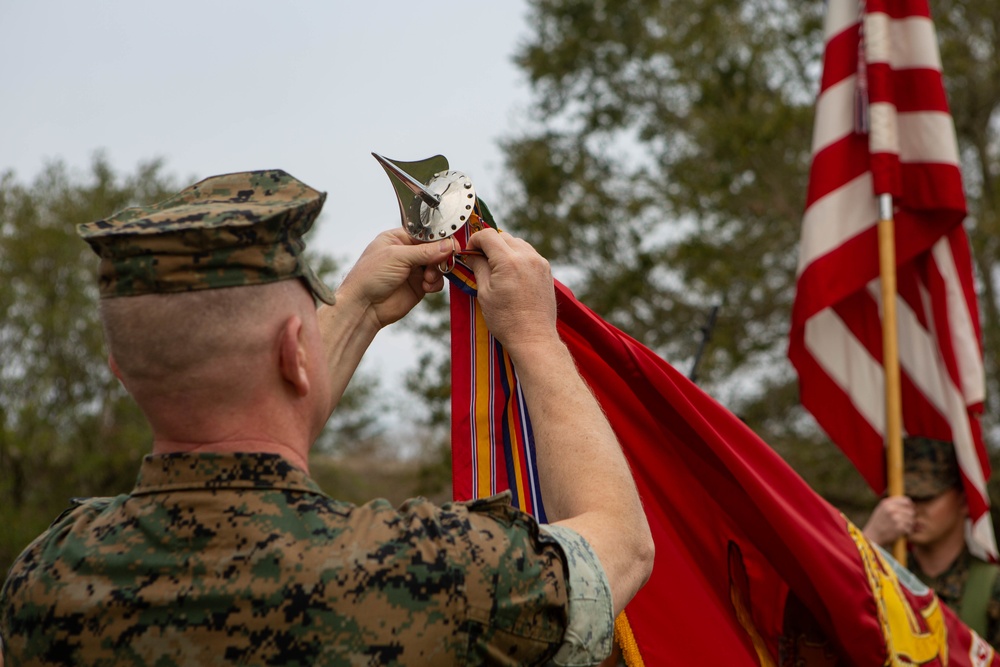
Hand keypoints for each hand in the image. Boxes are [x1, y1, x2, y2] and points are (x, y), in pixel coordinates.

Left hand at [335, 229, 452, 327]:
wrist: (364, 306)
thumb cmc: (369, 277)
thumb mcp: (397, 257)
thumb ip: (424, 251)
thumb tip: (448, 245)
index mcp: (398, 239)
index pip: (425, 234)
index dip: (439, 238)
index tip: (452, 244)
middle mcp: (407, 253)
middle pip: (435, 249)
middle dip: (440, 256)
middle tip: (441, 262)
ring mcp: (413, 270)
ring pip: (438, 265)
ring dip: (437, 271)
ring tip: (427, 278)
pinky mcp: (418, 285)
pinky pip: (436, 281)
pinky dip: (435, 283)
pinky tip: (425, 287)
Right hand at [462, 230, 557, 350]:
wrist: (533, 337)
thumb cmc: (506, 320)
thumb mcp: (485, 293)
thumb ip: (479, 268)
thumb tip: (472, 255)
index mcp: (508, 261)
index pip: (488, 235)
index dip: (474, 240)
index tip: (470, 252)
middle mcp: (527, 257)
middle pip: (503, 237)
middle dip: (489, 245)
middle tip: (480, 261)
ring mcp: (540, 263)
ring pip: (517, 243)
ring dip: (504, 249)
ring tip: (496, 268)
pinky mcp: (546, 270)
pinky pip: (529, 254)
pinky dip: (517, 257)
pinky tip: (511, 274)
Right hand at [862, 496, 913, 547]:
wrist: (873, 535)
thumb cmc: (878, 522)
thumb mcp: (882, 509)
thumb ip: (893, 505)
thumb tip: (910, 504)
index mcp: (887, 503)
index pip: (906, 501)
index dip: (910, 506)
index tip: (909, 510)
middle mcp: (891, 509)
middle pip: (910, 511)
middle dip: (910, 517)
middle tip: (905, 522)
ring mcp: (896, 518)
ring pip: (911, 520)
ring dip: (909, 525)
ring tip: (902, 527)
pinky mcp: (899, 527)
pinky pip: (909, 528)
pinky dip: (907, 531)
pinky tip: (901, 532)